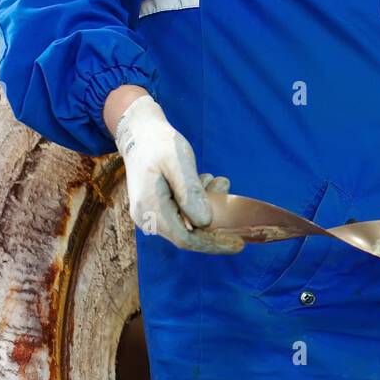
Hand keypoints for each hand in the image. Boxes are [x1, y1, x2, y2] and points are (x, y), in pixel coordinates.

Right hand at [112, 94, 244, 253]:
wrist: (140, 135)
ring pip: (188, 223)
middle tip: (227, 191)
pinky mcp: (158, 209)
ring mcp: (150, 215)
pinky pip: (183, 214)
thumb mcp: (177, 161)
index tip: (239, 243)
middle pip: (189, 235)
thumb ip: (190, 192)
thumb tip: (204, 222)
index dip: (214, 243)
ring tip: (218, 181)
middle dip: (215, 221)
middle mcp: (147, 218)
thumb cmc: (159, 144)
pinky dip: (199, 202)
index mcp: (150, 208)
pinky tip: (205, 182)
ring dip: (208, 206)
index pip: (186, 239)